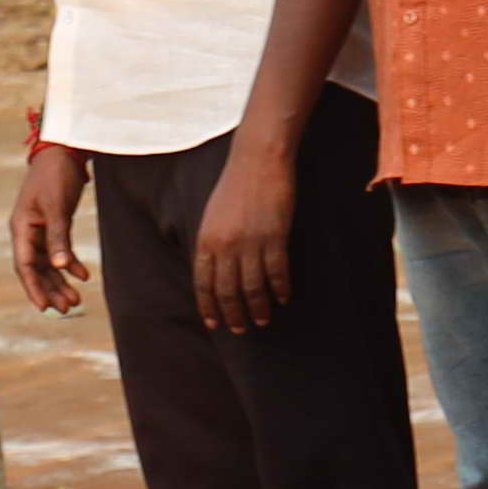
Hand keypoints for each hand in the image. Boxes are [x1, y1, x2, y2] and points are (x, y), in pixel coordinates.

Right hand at [11, 136, 89, 312]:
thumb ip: (58, 237)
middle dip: (51, 289)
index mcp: (21, 228)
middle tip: (68, 308)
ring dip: (61, 281)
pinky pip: (59, 251)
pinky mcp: (53, 225)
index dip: (33, 287)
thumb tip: (61, 268)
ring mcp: (39, 229)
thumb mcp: (57, 207)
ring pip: (49, 264)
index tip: (44, 307)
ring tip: (75, 299)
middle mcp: (27, 232)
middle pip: (37, 269)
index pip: (24, 265)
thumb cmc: (55, 175)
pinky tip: (83, 275)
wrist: (62, 151)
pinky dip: (70, 264)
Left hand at [190, 134, 295, 329]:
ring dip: (258, 308)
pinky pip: (277, 273)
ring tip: (263, 319)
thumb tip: (214, 272)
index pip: (203, 284)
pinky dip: (280, 288)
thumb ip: (212, 243)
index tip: (214, 323)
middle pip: (228, 291)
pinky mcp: (275, 238)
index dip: (208, 307)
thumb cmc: (235, 185)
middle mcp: (226, 246)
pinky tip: (284, 297)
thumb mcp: (213, 215)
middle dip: (233, 314)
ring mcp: (251, 243)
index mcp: (206, 240)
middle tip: (240, 329)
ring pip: (253, 288)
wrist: (258, 159)